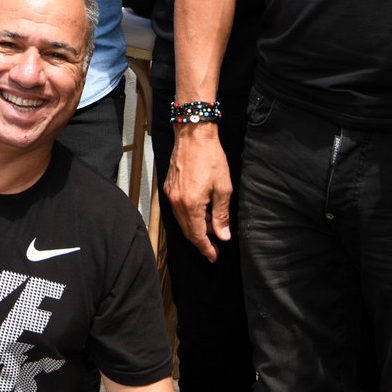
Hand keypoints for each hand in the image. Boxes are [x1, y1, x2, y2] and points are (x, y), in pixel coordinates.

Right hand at [163, 124, 232, 260]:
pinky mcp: (169, 187)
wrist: (193, 135)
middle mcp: (176, 202)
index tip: (214, 256)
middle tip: (214, 247)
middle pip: (187, 230)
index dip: (206, 248)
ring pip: (182, 220)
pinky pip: (178, 209)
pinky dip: (189, 216)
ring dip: (195, 227)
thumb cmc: (210, 158)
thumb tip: (222, 235)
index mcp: (190, 204)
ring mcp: (170, 194)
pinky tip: (201, 212)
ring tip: (211, 228)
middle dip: (201, 241)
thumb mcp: (223, 188)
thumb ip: (221, 214)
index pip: (197, 235)